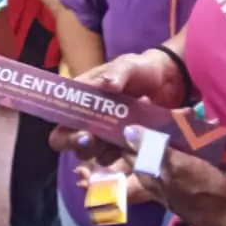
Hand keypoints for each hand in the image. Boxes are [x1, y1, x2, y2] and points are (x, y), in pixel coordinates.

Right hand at [49, 50, 187, 164]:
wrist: (166, 83)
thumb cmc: (139, 70)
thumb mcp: (128, 66)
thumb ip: (118, 73)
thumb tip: (107, 84)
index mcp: (81, 96)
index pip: (60, 116)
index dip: (65, 129)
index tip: (84, 134)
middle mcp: (86, 118)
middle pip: (67, 140)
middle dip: (79, 145)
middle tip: (96, 141)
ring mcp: (103, 134)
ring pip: (91, 153)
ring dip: (103, 151)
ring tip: (127, 138)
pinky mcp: (121, 145)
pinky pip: (115, 160)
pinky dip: (123, 158)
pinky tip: (139, 147)